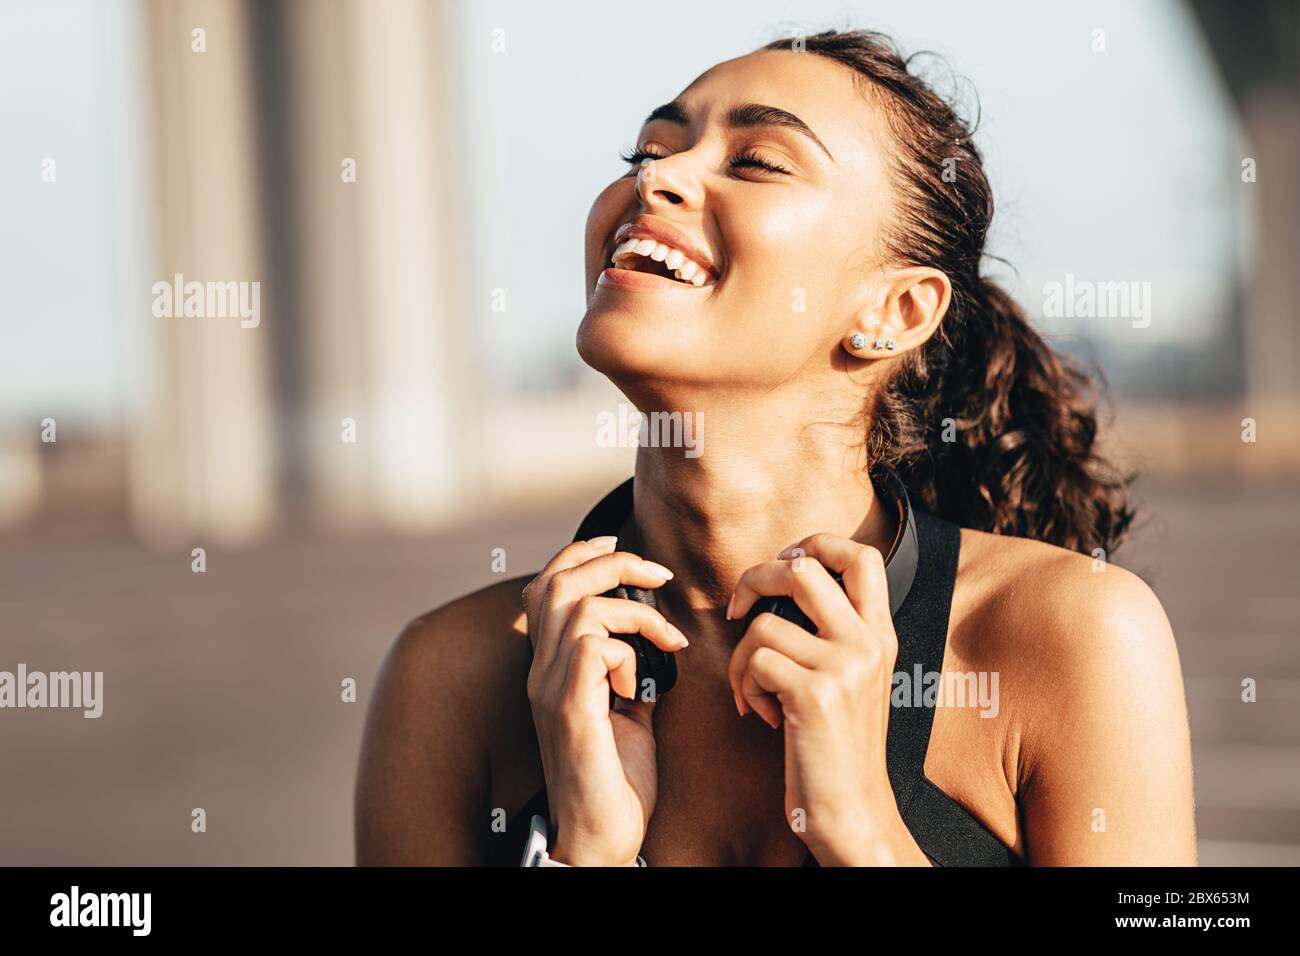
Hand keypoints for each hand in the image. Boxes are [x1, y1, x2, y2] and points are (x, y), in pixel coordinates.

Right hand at [522, 536, 687, 865]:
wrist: (600, 838)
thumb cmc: (616, 780)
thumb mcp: (629, 712)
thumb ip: (631, 670)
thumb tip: (656, 640)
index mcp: (551, 666)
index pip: (548, 584)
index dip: (580, 554)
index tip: (621, 546)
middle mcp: (542, 671)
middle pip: (560, 580)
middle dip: (614, 563)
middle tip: (659, 575)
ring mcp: (551, 689)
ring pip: (577, 605)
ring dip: (632, 611)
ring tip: (666, 640)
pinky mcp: (571, 710)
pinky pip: (593, 647)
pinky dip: (626, 652)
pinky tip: (639, 685)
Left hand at [726, 533, 925, 864]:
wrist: (853, 813)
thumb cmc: (838, 748)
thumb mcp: (853, 681)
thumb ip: (832, 633)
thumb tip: (782, 581)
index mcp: (880, 636)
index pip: (861, 556)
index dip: (814, 543)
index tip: (781, 564)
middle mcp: (868, 643)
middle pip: (802, 568)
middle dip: (754, 579)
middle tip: (738, 609)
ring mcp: (844, 666)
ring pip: (763, 624)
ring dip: (741, 660)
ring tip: (756, 694)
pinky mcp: (815, 694)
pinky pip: (754, 662)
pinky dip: (745, 688)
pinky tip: (764, 716)